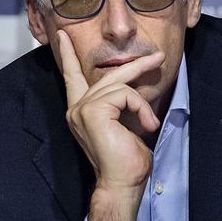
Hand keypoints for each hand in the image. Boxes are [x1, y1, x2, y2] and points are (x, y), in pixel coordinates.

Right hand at [57, 30, 161, 220]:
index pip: (72, 78)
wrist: (122, 184)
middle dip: (136, 66)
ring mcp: (82, 109)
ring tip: (150, 123)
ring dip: (142, 103)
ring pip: (120, 84)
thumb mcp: (124, 125)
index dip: (68, 56)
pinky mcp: (93, 111)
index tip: (63, 36)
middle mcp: (76, 109)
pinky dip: (140, 108)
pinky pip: (125, 94)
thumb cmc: (126, 162)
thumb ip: (120, 106)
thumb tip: (132, 88)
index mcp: (81, 112)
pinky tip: (145, 126)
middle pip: (107, 76)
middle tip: (158, 58)